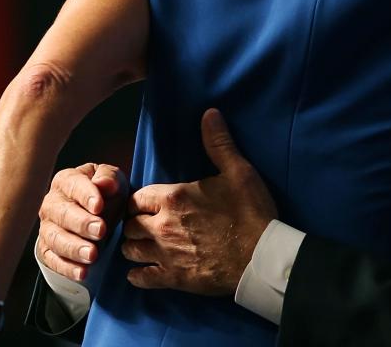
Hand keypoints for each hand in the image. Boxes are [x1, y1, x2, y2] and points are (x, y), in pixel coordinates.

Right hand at [36, 162, 128, 280]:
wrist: (101, 214)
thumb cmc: (106, 193)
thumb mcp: (113, 180)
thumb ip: (109, 178)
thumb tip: (104, 183)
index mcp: (66, 180)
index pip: (73, 185)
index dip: (86, 195)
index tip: (99, 206)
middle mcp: (51, 203)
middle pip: (62, 213)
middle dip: (81, 223)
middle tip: (100, 231)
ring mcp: (47, 227)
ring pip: (55, 239)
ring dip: (74, 248)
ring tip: (93, 254)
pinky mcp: (47, 249)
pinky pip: (52, 260)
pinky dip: (67, 268)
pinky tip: (83, 273)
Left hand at [122, 108, 277, 294]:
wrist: (261, 256)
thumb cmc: (250, 212)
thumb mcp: (238, 172)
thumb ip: (219, 143)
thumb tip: (209, 112)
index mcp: (174, 198)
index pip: (136, 197)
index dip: (141, 199)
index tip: (151, 202)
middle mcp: (161, 226)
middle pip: (128, 223)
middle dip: (134, 221)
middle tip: (147, 221)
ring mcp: (164, 255)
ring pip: (128, 249)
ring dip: (134, 245)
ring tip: (145, 243)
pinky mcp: (171, 279)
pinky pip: (139, 278)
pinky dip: (138, 273)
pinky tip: (146, 268)